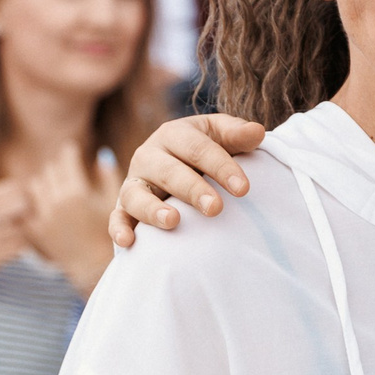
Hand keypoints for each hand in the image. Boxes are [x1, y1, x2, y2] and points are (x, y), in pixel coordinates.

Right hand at [0, 180, 33, 299]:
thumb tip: (30, 187)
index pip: (14, 187)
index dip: (29, 193)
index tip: (34, 201)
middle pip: (23, 203)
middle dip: (35, 209)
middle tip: (39, 217)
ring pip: (24, 226)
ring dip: (32, 229)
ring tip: (32, 232)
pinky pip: (19, 247)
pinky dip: (25, 245)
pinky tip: (22, 245)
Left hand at [22, 142, 117, 295]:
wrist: (93, 267)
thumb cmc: (110, 234)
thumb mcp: (113, 203)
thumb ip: (108, 176)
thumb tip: (102, 154)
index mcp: (76, 193)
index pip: (66, 160)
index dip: (69, 153)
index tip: (72, 151)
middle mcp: (56, 203)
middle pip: (49, 171)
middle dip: (58, 168)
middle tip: (63, 168)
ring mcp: (42, 217)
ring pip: (35, 186)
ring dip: (45, 183)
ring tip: (54, 185)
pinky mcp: (34, 230)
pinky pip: (28, 206)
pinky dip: (35, 203)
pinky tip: (44, 203)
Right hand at [111, 113, 265, 245]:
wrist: (177, 165)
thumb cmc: (204, 152)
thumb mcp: (220, 138)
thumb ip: (237, 135)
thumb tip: (257, 131)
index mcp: (175, 134)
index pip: (198, 148)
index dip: (221, 167)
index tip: (244, 189)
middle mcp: (149, 155)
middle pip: (169, 172)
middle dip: (192, 189)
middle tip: (216, 208)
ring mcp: (134, 181)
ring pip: (137, 194)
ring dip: (152, 208)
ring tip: (173, 221)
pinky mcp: (123, 206)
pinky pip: (117, 217)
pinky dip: (119, 228)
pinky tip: (128, 242)